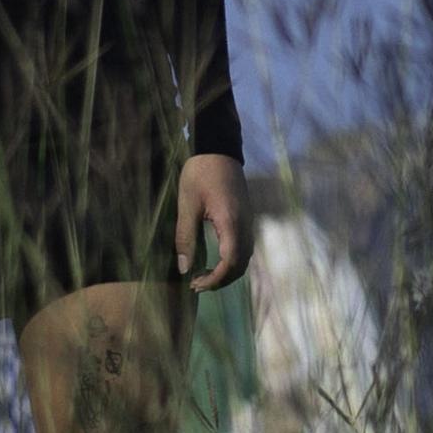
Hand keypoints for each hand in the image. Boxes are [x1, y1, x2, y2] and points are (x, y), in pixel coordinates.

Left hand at [174, 152, 248, 292]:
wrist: (219, 148)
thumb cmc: (200, 172)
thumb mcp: (187, 204)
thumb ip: (185, 237)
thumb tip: (184, 268)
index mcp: (231, 222)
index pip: (230, 263)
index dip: (215, 280)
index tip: (195, 284)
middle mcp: (245, 225)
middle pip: (240, 265)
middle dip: (220, 280)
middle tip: (195, 284)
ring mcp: (248, 221)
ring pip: (244, 258)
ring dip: (226, 272)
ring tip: (202, 275)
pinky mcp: (246, 217)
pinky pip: (244, 247)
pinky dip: (231, 260)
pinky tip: (214, 260)